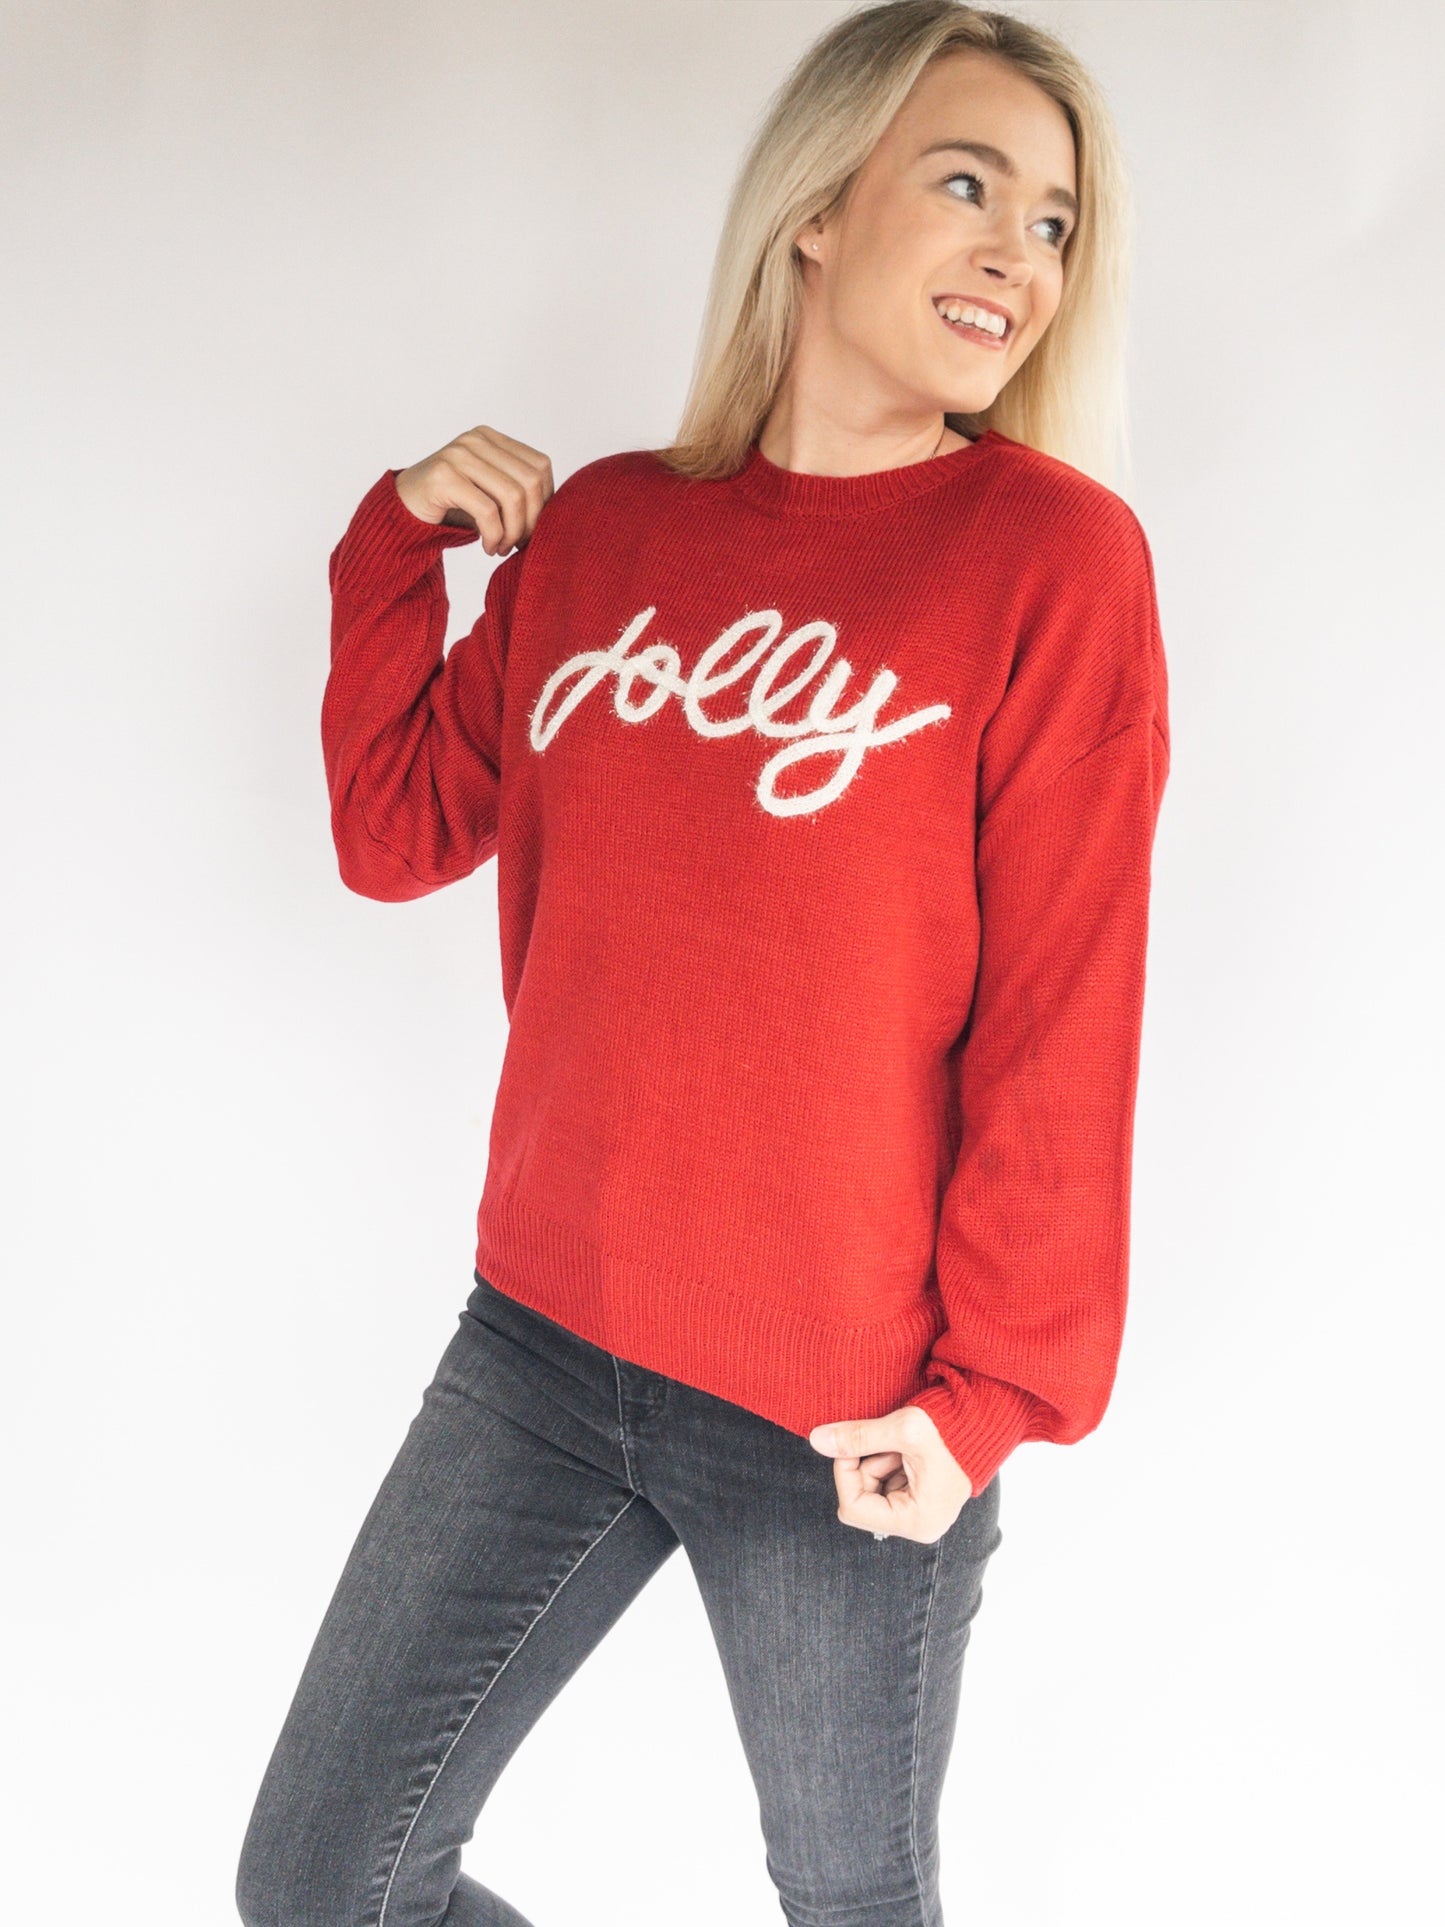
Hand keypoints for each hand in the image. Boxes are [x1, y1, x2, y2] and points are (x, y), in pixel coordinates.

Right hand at [395, 424, 553, 555]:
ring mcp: (458, 455)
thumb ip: (518, 493)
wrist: (402, 510)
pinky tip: (489, 548)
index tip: (533, 529)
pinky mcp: (443, 477)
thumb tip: (557, 515)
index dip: (546, 502)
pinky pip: (487, 511)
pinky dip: (495, 537)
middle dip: (531, 521)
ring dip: (513, 532)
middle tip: (520, 545)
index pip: (540, 466)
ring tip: (503, 548)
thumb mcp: (489, 494)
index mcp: (490, 438)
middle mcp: (475, 440)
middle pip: (530, 482)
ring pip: (512, 497)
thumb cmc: (451, 505)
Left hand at [808, 1405, 971, 1543]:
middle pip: (860, 1500)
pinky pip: (885, 1483)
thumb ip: (857, 1437)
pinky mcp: (919, 1498)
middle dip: (864, 1465)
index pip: (853, 1508)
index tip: (852, 1444)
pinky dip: (887, 1460)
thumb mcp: (902, 1429)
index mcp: (917, 1521)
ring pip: (870, 1489)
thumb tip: (816, 1439)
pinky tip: (906, 1447)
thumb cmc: (952, 1427)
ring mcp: (919, 1512)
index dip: (845, 1473)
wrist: (986, 1416)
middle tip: (886, 1441)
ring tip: (902, 1443)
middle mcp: (919, 1524)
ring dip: (877, 1460)